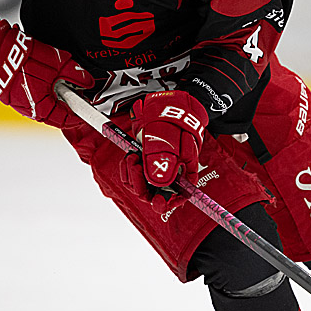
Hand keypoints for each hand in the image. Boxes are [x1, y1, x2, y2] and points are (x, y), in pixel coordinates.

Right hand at [0, 20, 93, 126]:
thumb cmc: (20, 55)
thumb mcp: (57, 61)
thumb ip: (75, 74)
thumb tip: (86, 81)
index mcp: (41, 107)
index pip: (66, 121)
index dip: (79, 115)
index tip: (86, 108)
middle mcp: (29, 110)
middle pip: (55, 115)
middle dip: (67, 105)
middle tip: (76, 92)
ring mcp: (19, 104)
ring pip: (44, 108)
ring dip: (54, 98)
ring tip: (58, 82)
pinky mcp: (12, 96)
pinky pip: (32, 100)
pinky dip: (42, 93)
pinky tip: (45, 80)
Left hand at [119, 91, 208, 211]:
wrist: (168, 108)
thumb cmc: (177, 125)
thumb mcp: (174, 144)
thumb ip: (165, 164)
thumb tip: (159, 184)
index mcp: (182, 177)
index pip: (176, 198)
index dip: (168, 203)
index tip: (159, 200)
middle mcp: (167, 177)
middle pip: (152, 195)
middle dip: (141, 184)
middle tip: (135, 165)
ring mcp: (154, 172)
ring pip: (139, 186)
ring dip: (131, 174)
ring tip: (132, 155)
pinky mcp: (142, 165)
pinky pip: (131, 175)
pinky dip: (127, 167)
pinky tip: (130, 155)